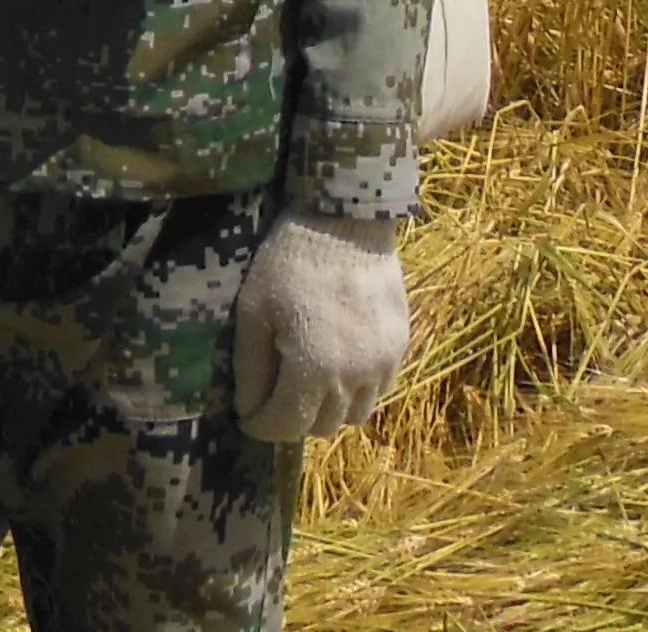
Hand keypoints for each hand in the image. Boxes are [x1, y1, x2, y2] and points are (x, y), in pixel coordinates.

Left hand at [232, 210, 408, 443]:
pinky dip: (356, 389)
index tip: (247, 415)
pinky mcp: (400, 347)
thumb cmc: (290, 261)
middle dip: (293, 419)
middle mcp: (354, 379)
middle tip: (275, 394)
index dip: (260, 426)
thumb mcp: (253, 310)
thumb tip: (249, 409)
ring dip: (328, 409)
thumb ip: (250, 368)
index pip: (285, 427)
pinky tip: (340, 362)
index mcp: (313, 371)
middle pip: (321, 427)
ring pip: (354, 414)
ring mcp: (384, 364)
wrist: (346, 219)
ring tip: (309, 382)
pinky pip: (379, 389)